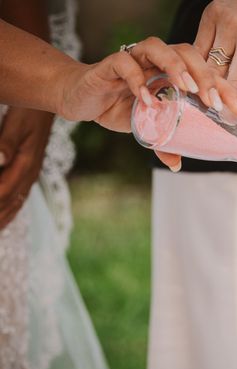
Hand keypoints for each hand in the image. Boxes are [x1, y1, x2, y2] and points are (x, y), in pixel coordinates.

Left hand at [0, 107, 53, 228]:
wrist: (54, 102)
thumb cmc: (31, 109)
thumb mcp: (17, 122)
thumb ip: (7, 142)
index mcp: (25, 164)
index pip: (1, 191)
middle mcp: (29, 174)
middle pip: (7, 204)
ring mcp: (31, 174)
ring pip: (13, 205)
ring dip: (1, 220)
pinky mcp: (29, 172)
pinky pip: (19, 200)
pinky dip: (8, 214)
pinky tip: (2, 222)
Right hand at [56, 37, 236, 131]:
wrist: (83, 98)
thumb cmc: (121, 106)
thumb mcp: (148, 127)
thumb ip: (164, 143)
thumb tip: (177, 164)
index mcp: (174, 73)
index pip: (206, 74)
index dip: (226, 89)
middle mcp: (158, 61)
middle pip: (189, 54)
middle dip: (205, 76)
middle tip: (213, 101)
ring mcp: (136, 59)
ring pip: (160, 48)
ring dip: (176, 67)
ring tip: (187, 90)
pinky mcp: (111, 64)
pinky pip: (125, 63)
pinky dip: (137, 80)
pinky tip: (147, 100)